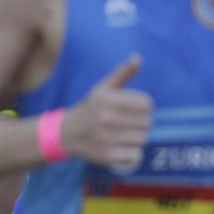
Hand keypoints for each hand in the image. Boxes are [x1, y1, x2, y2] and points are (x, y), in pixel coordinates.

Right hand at [61, 54, 153, 172]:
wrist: (66, 133)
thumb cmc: (91, 108)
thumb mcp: (103, 88)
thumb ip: (123, 73)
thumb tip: (138, 57)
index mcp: (108, 99)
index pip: (146, 104)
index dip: (144, 106)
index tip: (135, 108)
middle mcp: (106, 118)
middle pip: (147, 123)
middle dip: (140, 123)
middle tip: (127, 123)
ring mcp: (106, 138)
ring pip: (142, 139)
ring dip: (136, 138)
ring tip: (123, 135)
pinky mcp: (107, 155)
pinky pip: (135, 155)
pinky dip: (131, 153)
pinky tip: (121, 147)